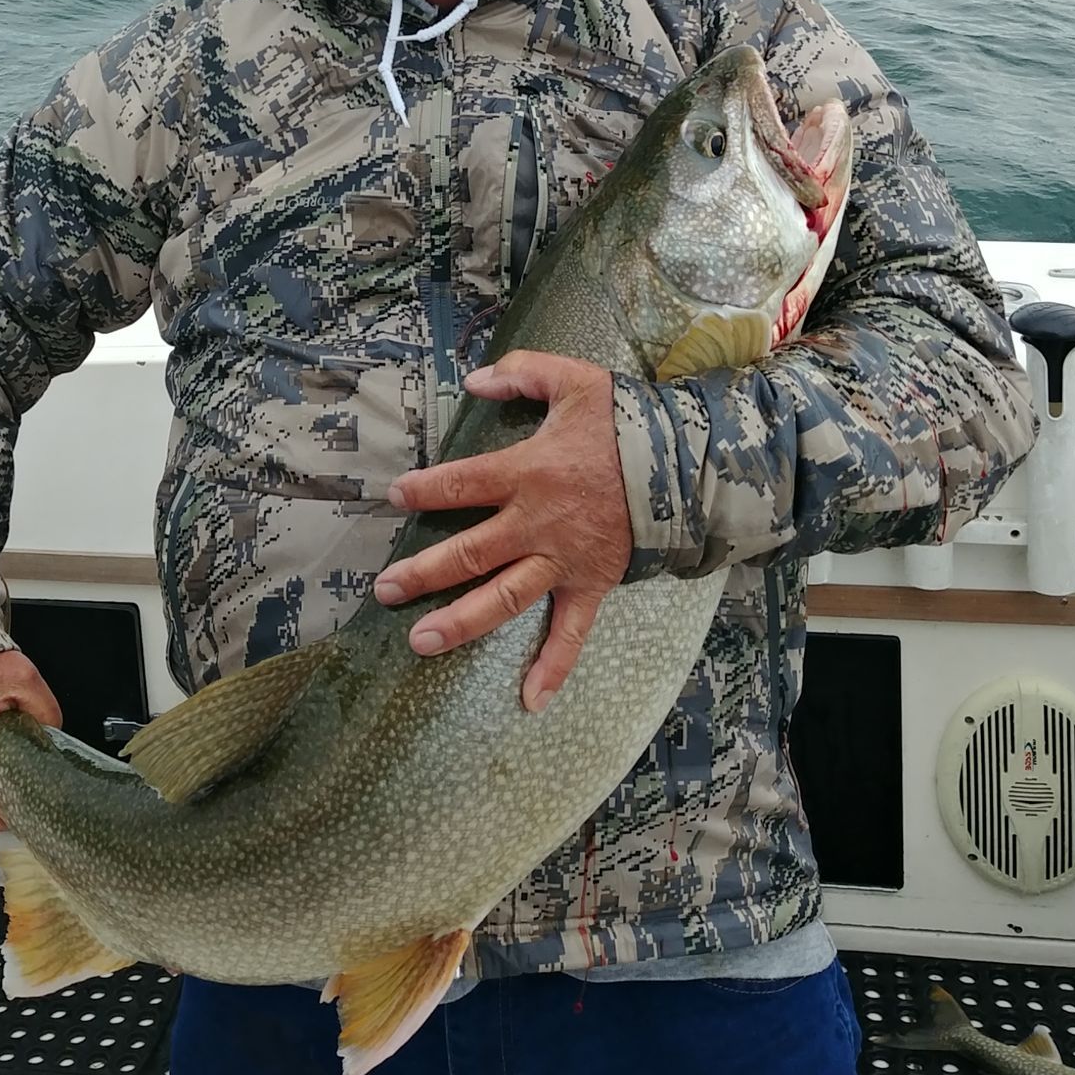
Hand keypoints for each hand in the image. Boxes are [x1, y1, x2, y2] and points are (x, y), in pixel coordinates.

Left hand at [373, 352, 631, 712]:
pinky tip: (530, 700)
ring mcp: (563, 560)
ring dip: (461, 622)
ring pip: (504, 598)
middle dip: (423, 572)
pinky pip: (571, 632)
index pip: (462, 483)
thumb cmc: (627, 423)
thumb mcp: (575, 380)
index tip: (395, 497)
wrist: (689, 466)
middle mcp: (537, 523)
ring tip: (420, 642)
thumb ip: (522, 374)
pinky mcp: (592, 584)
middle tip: (386, 590)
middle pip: (469, 552)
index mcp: (529, 472)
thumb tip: (475, 381)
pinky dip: (553, 666)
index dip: (425, 490)